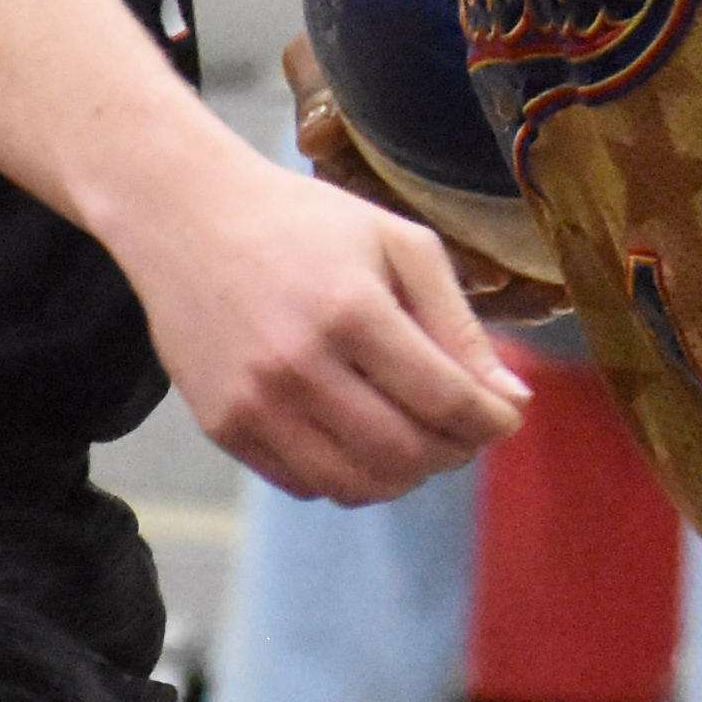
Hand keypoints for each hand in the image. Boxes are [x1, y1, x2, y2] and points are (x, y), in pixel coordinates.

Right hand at [128, 154, 533, 503]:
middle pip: (405, 453)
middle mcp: (298, 365)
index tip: (508, 415)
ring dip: (405, 476)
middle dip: (454, 452)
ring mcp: (254, 403)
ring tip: (419, 439)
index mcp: (352, 310)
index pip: (445, 401)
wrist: (188, 216)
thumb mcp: (398, 244)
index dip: (491, 421)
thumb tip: (514, 397)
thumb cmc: (306, 223)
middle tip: (467, 431)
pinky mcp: (222, 426)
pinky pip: (304, 485)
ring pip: (355, 485)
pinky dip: (348, 477)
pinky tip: (361, 438)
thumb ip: (458, 322)